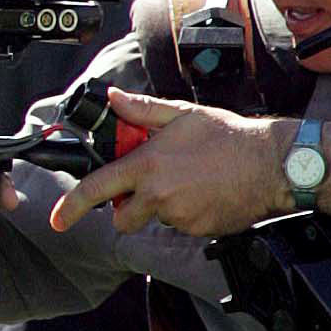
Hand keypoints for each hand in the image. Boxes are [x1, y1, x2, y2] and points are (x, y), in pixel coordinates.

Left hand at [49, 90, 288, 240]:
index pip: (98, 189)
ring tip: (192, 183)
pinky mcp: (198, 231)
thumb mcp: (182, 114)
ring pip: (157, 219)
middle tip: (152, 189)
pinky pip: (183, 227)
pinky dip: (190, 215)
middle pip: (123, 218)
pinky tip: (207, 195)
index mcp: (148, 165)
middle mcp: (158, 195)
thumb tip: (114, 99)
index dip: (72, 207)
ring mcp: (179, 216)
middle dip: (129, 209)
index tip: (58, 220)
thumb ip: (143, 110)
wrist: (272, 164)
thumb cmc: (230, 136)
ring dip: (165, 207)